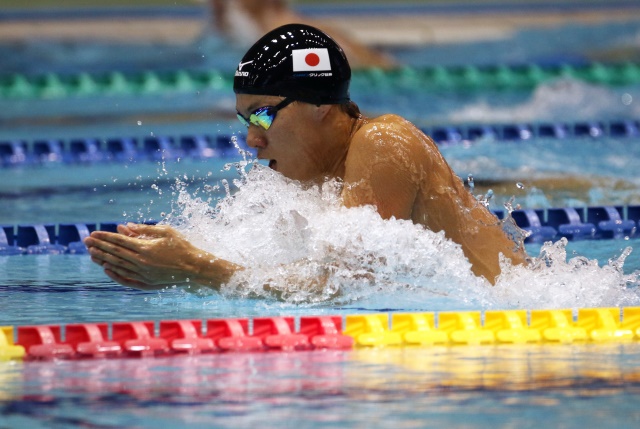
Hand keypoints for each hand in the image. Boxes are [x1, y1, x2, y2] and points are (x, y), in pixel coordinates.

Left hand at [84, 223, 217, 289]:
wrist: (195, 268)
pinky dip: (114, 274)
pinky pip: (126, 278)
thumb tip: (124, 226)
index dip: (105, 237)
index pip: (119, 241)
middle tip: (86, 241)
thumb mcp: (166, 231)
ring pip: (117, 266)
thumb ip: (144, 229)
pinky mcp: (147, 283)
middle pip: (115, 253)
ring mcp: (143, 274)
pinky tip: (106, 268)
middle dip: (99, 246)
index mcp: (146, 248)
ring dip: (103, 259)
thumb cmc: (183, 246)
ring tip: (91, 253)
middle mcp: (142, 262)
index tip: (93, 233)